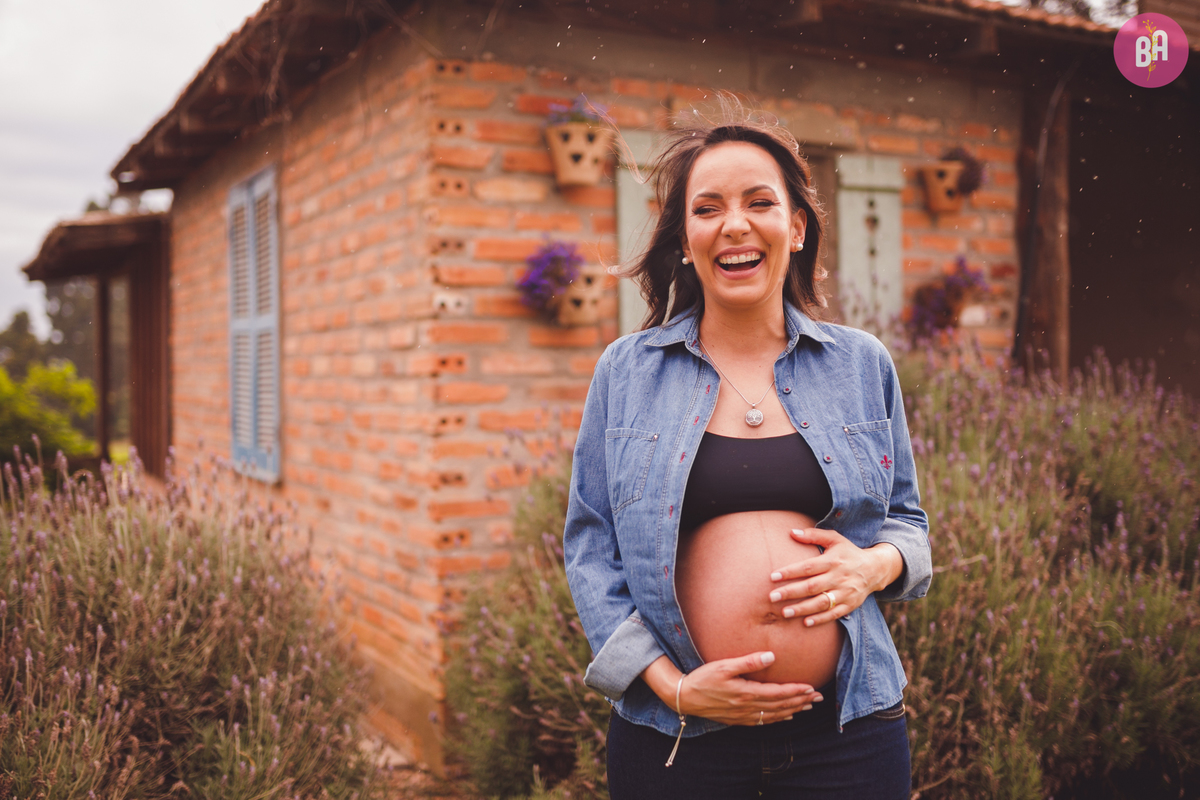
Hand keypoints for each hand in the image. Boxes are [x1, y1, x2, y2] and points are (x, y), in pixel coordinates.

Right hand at [678, 651, 823, 725]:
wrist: (685, 698)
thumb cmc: (703, 678)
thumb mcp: (724, 666)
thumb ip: (749, 662)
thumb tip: (772, 656)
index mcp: (746, 693)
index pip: (778, 694)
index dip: (796, 691)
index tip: (812, 688)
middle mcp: (747, 707)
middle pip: (780, 706)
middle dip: (801, 702)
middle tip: (818, 699)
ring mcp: (743, 716)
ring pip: (774, 715)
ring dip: (793, 710)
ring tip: (807, 707)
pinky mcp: (737, 720)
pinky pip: (763, 721)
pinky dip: (777, 718)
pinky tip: (785, 716)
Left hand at [768, 528, 902, 626]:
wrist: (876, 568)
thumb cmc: (848, 552)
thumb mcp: (835, 539)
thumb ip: (813, 535)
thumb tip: (791, 532)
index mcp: (833, 561)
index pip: (808, 567)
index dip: (790, 572)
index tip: (773, 577)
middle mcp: (839, 577)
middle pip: (812, 586)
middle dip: (791, 592)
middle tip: (771, 597)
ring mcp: (845, 592)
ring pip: (821, 603)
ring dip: (802, 609)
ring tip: (784, 612)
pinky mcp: (850, 604)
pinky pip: (834, 614)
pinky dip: (821, 619)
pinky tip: (806, 622)